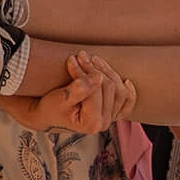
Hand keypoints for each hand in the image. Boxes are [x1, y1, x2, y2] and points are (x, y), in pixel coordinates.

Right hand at [7, 52, 136, 134]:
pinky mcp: (113, 113)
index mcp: (92, 122)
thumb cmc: (52, 108)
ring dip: (108, 72)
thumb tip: (97, 78)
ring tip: (94, 60)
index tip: (72, 59)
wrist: (49, 115)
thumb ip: (78, 90)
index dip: (84, 72)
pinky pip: (127, 103)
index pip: (95, 89)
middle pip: (109, 88)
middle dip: (94, 69)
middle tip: (80, 56)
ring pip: (119, 91)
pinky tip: (127, 81)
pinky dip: (129, 92)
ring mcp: (111, 118)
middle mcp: (104, 123)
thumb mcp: (60, 99)